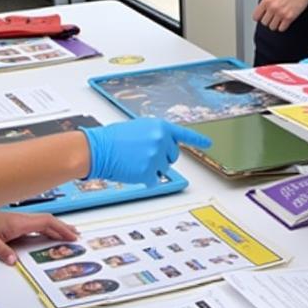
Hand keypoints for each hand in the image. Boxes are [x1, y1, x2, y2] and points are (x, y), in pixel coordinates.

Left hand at [0, 210, 78, 265]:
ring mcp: (20, 220)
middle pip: (49, 221)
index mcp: (19, 222)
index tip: (71, 236)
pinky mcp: (16, 223)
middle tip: (76, 236)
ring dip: (57, 227)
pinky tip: (49, 234)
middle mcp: (22, 219)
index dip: (60, 229)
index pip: (46, 223)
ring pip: (44, 221)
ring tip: (68, 233)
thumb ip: (1, 251)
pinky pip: (37, 225)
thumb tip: (14, 261)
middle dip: (64, 228)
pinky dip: (47, 228)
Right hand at [82, 118, 211, 185]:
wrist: (98, 149)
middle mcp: (161, 140)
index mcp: (160, 126)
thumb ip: (156, 135)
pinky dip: (144, 180)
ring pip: (163, 169)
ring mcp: (156, 156)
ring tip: (134, 161)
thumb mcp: (139, 129)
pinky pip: (153, 181)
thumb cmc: (113, 138)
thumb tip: (165, 146)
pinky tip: (132, 172)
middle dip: (162, 158)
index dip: (197, 139)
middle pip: (173, 156)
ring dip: (152, 169)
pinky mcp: (149, 171)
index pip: (183, 134)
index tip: (209, 143)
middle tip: (143, 155)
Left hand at [253, 0, 307, 32]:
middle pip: (264, 23)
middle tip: (273, 17)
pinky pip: (281, 28)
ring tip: (280, 19)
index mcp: (267, 0)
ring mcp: (281, 13)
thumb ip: (268, 1)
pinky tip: (285, 21)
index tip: (263, 17)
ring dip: (276, 24)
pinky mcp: (289, 17)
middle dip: (268, 20)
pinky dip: (283, 26)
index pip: (256, 16)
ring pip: (272, 27)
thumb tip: (263, 11)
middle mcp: (272, 7)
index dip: (259, 17)